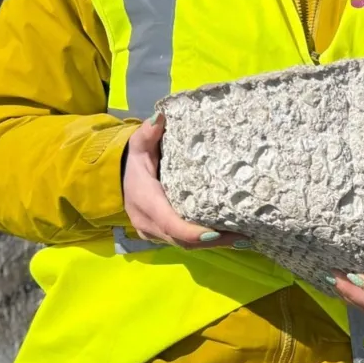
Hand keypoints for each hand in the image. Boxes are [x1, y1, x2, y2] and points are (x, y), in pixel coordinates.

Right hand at [122, 112, 240, 248]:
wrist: (120, 179)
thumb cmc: (135, 162)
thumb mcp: (139, 146)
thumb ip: (148, 134)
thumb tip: (159, 118)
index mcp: (146, 202)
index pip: (170, 223)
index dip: (193, 231)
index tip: (216, 233)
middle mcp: (148, 223)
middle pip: (182, 240)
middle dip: (212, 240)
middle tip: (243, 235)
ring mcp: (154, 233)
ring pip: (184, 245)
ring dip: (212, 243)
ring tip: (242, 237)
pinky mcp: (161, 235)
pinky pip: (183, 242)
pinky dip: (204, 241)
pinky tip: (228, 236)